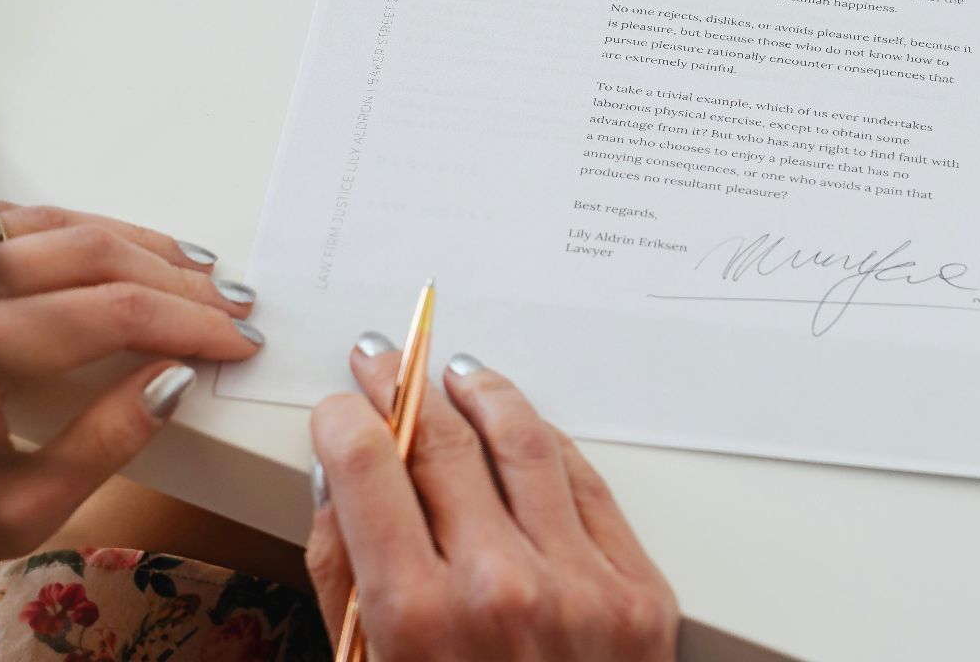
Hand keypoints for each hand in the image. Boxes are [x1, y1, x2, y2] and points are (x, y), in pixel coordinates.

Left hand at [0, 201, 266, 572]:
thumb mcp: (11, 511)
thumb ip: (104, 441)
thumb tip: (174, 377)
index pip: (112, 310)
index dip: (190, 324)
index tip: (235, 341)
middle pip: (92, 251)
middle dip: (177, 278)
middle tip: (229, 306)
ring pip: (51, 220)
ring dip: (134, 242)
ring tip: (192, 269)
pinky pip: (1, 218)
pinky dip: (70, 229)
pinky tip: (113, 246)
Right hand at [307, 337, 678, 660]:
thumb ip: (343, 576)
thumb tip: (340, 479)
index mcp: (417, 619)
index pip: (369, 466)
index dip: (346, 419)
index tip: (339, 407)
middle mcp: (502, 591)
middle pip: (443, 442)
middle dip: (404, 388)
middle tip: (386, 360)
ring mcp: (582, 588)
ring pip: (523, 443)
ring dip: (483, 393)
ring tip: (457, 374)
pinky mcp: (640, 594)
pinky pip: (586, 486)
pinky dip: (546, 443)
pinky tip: (522, 426)